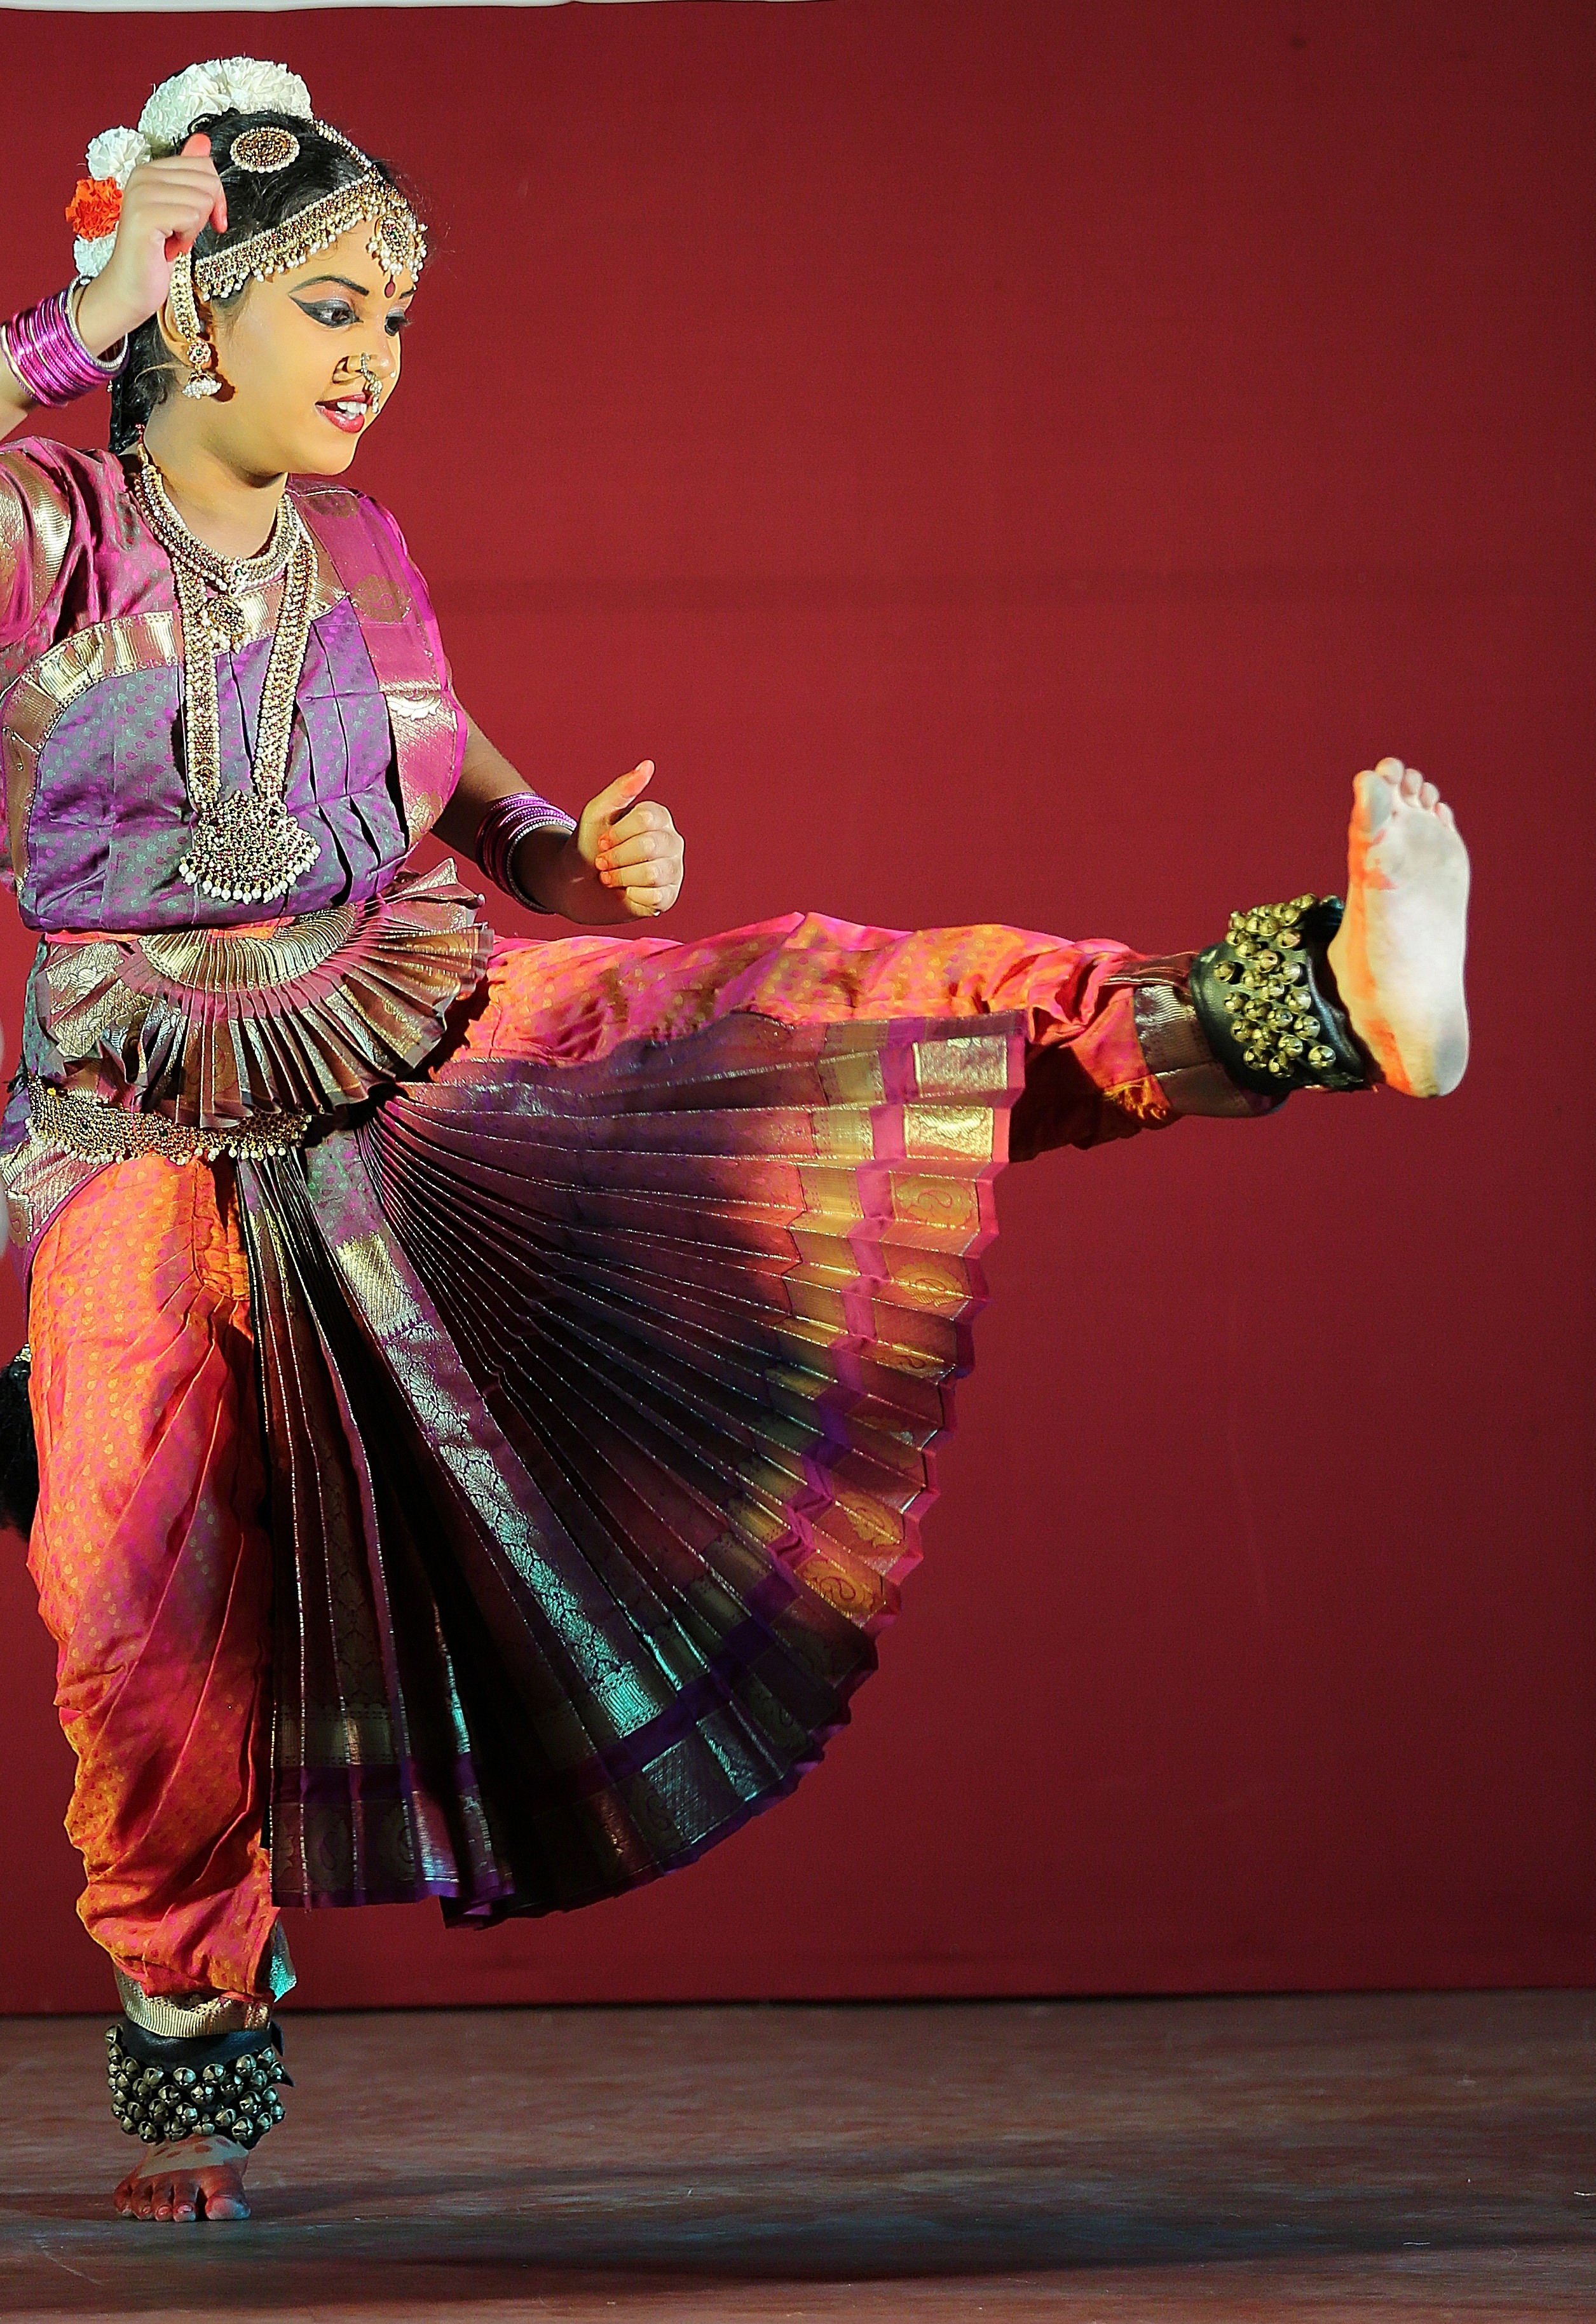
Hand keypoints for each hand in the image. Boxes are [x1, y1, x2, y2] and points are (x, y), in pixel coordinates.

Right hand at [74, 134, 226, 356]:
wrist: (131, 288)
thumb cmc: (157, 254)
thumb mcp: (180, 210)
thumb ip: (189, 175)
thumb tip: (202, 140)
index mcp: (150, 170)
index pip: (204, 164)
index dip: (215, 198)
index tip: (203, 221)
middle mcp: (142, 175)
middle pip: (207, 181)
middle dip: (206, 214)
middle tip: (182, 233)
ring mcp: (141, 193)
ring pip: (202, 199)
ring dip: (195, 229)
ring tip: (173, 240)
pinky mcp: (144, 215)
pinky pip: (192, 216)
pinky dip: (188, 237)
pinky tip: (170, 247)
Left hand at [525, 762, 683, 922]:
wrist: (576, 886)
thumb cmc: (588, 845)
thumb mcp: (597, 813)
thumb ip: (621, 789)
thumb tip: (648, 765)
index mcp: (659, 817)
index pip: (646, 819)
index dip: (617, 833)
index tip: (602, 841)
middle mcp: (672, 841)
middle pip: (649, 846)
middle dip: (616, 857)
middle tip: (603, 862)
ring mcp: (674, 870)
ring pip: (652, 874)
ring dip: (621, 877)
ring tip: (611, 877)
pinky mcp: (670, 897)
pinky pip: (655, 897)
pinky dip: (631, 895)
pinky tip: (626, 892)